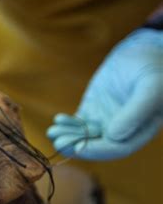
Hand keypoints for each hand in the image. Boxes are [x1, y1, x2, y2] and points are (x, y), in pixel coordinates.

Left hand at [47, 28, 162, 159]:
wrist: (141, 53)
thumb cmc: (153, 68)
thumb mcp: (150, 86)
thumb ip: (136, 110)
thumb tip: (113, 135)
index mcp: (140, 131)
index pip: (117, 148)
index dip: (97, 150)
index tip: (78, 147)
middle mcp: (121, 131)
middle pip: (96, 146)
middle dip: (76, 145)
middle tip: (59, 142)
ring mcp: (105, 122)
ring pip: (84, 136)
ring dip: (67, 136)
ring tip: (52, 132)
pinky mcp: (92, 113)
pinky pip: (77, 124)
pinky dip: (67, 124)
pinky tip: (57, 120)